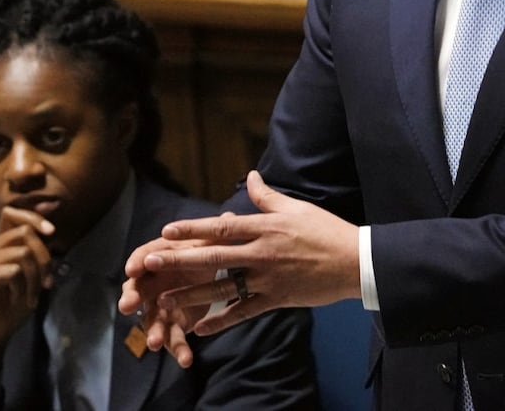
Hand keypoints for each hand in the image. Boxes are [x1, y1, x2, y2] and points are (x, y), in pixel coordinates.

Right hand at [0, 207, 54, 382]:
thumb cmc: (14, 302)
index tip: (51, 230)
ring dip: (35, 278)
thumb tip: (51, 228)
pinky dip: (23, 287)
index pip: (10, 213)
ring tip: (32, 295)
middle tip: (47, 282)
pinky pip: (13, 271)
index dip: (32, 215)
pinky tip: (17, 299)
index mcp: (0, 243)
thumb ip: (38, 251)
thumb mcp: (32, 273)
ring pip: (23, 253)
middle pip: (25, 232)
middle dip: (44, 257)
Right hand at [119, 231, 220, 367]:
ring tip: (156, 343)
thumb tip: (229, 216)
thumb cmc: (202, 252)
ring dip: (153, 331)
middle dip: (131, 297)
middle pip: (137, 290)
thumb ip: (216, 234)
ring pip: (153, 320)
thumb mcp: (211, 242)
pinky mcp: (174, 325)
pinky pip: (173, 339)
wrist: (208, 272)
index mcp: (160, 257)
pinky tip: (186, 360)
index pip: (143, 256)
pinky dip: (179, 350)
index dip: (137, 262)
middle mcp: (154, 282)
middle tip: (127, 306)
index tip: (132, 269)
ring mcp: (161, 306)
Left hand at [121, 171, 360, 353]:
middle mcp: (262, 253)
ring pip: (224, 288)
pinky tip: (199, 328)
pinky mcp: (276, 299)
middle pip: (214, 257)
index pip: (222, 227)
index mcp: (266, 228)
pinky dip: (221, 322)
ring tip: (166, 300)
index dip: (193, 228)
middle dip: (179, 260)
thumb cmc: (325, 230)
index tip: (167, 230)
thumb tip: (249, 176)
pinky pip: (244, 312)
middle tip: (150, 262)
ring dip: (193, 294)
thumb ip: (268, 196)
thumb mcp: (296, 208)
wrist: (354, 262)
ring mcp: (268, 279)